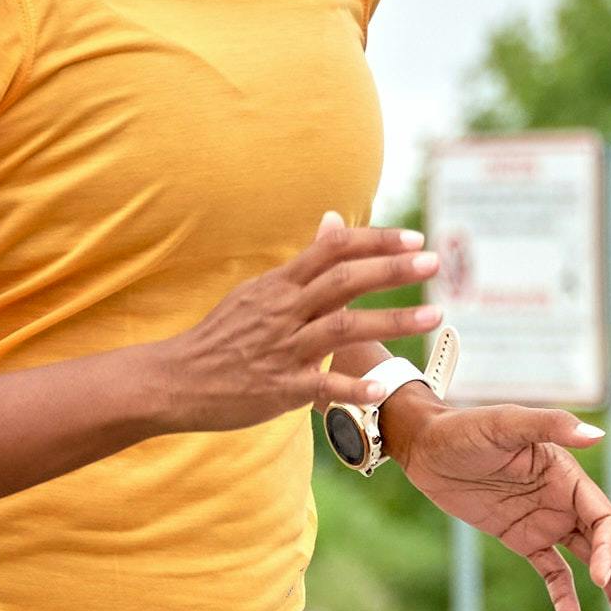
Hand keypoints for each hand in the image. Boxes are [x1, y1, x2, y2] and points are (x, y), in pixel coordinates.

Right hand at [149, 214, 437, 433]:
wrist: (175, 379)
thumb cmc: (223, 336)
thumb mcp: (259, 290)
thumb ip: (304, 263)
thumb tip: (335, 221)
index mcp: (280, 284)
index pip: (333, 249)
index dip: (376, 241)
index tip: (414, 239)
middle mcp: (283, 310)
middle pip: (344, 280)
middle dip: (392, 269)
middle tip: (435, 263)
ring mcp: (282, 349)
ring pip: (343, 327)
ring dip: (393, 320)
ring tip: (435, 315)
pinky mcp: (279, 388)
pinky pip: (321, 386)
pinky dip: (352, 386)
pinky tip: (382, 387)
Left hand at [400, 395, 610, 610]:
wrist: (427, 446)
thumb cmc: (466, 429)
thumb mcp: (505, 424)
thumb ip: (550, 426)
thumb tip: (598, 436)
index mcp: (569, 476)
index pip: (606, 519)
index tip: (599, 579)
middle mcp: (566, 501)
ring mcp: (547, 522)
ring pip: (593, 563)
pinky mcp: (524, 539)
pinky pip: (554, 572)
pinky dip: (566, 597)